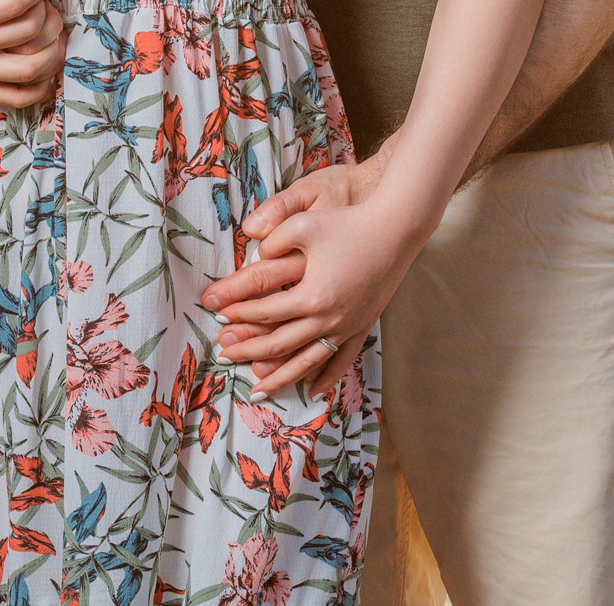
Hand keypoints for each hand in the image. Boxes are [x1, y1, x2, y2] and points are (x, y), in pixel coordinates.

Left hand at [203, 156, 412, 399]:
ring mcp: (347, 326)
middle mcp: (328, 319)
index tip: (218, 315)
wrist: (395, 229)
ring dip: (280, 376)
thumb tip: (255, 256)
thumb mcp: (304, 222)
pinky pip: (340, 361)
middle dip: (248, 350)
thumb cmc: (348, 222)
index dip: (239, 314)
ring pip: (307, 361)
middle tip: (224, 355)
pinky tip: (311, 389)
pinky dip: (324, 377)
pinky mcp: (362, 325)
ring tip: (257, 390)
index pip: (265, 312)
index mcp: (311, 295)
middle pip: (280, 343)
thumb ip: (274, 239)